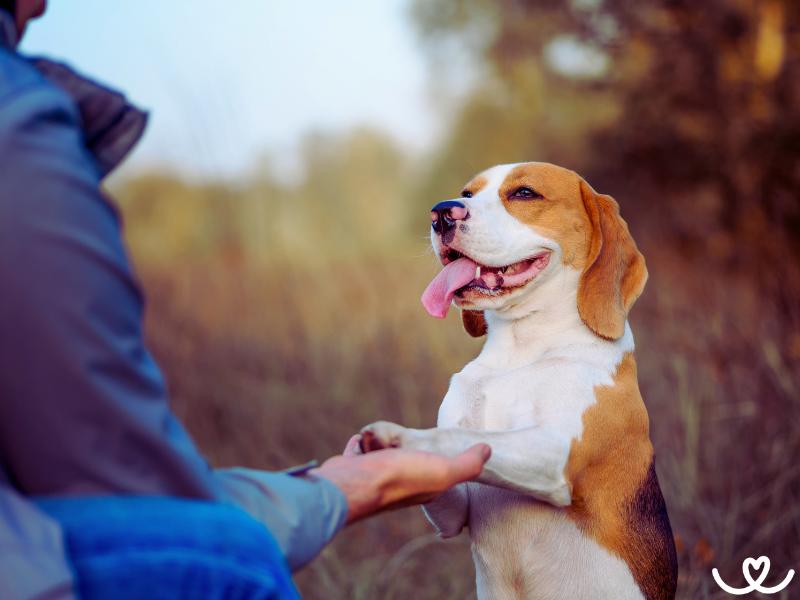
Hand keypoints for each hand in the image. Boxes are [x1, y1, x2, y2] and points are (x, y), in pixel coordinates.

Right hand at [311, 435, 489, 523]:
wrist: (354, 484)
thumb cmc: (400, 478)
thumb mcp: (443, 471)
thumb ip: (468, 464)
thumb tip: (488, 450)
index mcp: (424, 487)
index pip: (436, 471)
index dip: (440, 458)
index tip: (440, 446)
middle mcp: (399, 485)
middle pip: (406, 460)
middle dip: (405, 448)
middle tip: (405, 440)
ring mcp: (374, 477)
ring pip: (381, 455)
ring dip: (381, 444)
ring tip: (382, 439)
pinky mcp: (353, 468)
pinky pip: (358, 451)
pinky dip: (360, 445)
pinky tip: (362, 441)